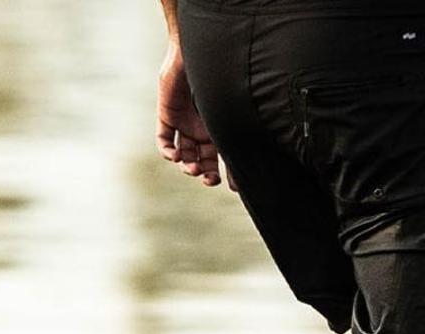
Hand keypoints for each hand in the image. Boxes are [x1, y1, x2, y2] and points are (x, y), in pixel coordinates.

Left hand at [157, 43, 233, 189]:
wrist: (198, 54)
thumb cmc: (220, 80)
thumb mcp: (231, 114)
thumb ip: (242, 137)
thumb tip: (261, 163)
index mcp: (220, 128)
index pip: (223, 157)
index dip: (227, 175)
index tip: (233, 188)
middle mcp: (202, 128)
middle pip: (203, 160)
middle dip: (205, 174)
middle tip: (208, 180)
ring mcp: (184, 123)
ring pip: (184, 154)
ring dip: (187, 167)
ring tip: (192, 168)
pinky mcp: (167, 116)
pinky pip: (164, 141)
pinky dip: (168, 152)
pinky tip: (176, 157)